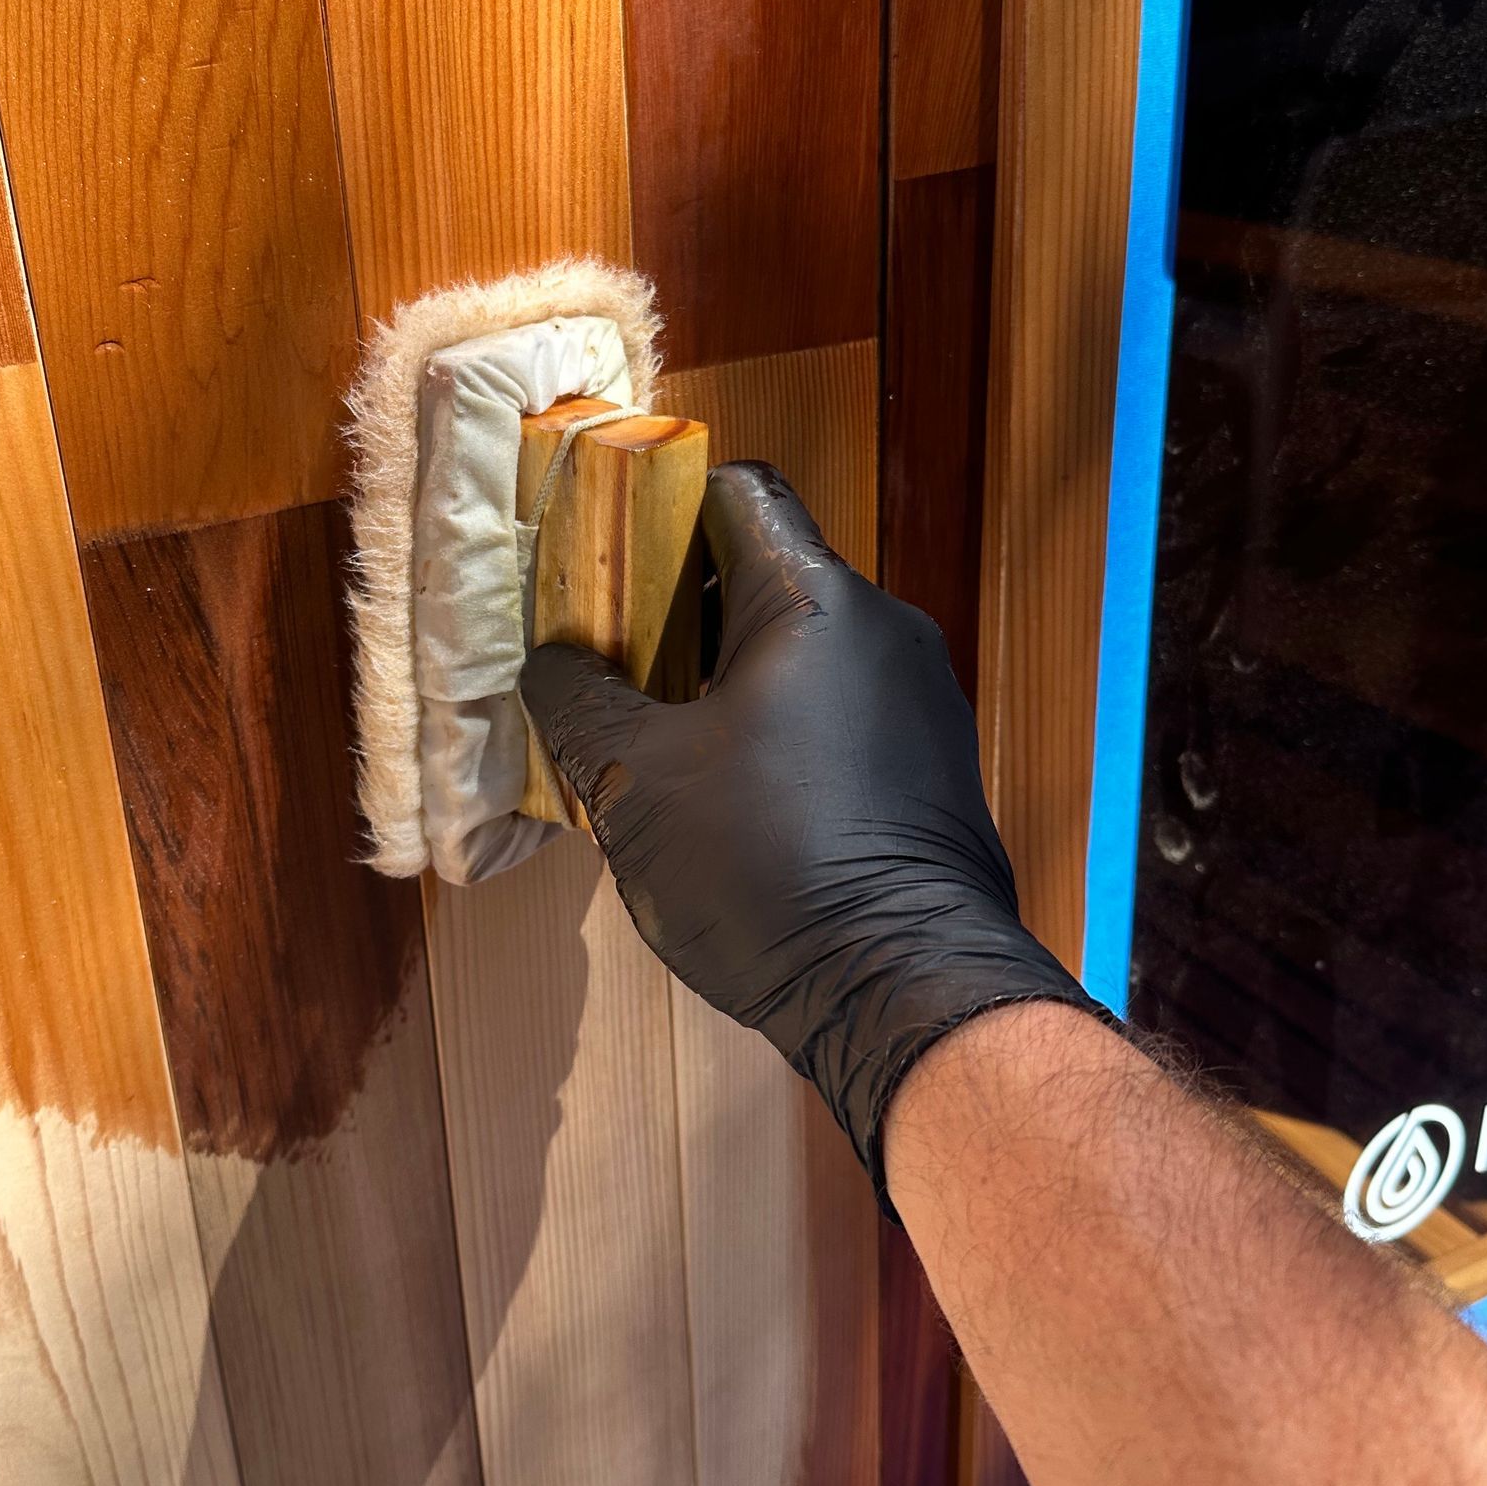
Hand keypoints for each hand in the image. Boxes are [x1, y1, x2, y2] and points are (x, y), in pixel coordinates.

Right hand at [519, 463, 1106, 1206]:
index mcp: (817, 601)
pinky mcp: (935, 769)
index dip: (660, 508)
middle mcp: (885, 630)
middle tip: (607, 665)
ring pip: (805, 653)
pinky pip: (842, 714)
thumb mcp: (636, 783)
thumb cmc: (767, 867)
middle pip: (768, 575)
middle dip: (681, 611)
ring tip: (656, 744)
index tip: (602, 561)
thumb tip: (551, 660)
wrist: (906, 992)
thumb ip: (580, 703)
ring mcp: (921, 701)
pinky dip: (780, 731)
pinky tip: (729, 802)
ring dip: (726, 680)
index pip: (738, 492)